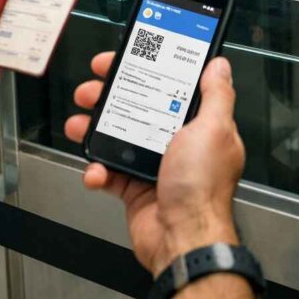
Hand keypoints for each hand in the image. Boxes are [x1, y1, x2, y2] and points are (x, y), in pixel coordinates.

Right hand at [65, 53, 243, 276]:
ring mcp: (154, 165)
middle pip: (137, 108)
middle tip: (89, 90)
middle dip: (109, 96)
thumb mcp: (214, 129)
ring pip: (117, 137)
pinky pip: (108, 173)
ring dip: (94, 128)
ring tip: (78, 123)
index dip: (146, 70)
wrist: (183, 239)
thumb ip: (217, 95)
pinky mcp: (134, 188)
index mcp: (198, 126)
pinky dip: (96, 170)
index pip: (169, 87)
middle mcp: (177, 143)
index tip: (122, 60)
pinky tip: (94, 170)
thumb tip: (219, 65)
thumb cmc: (202, 186)